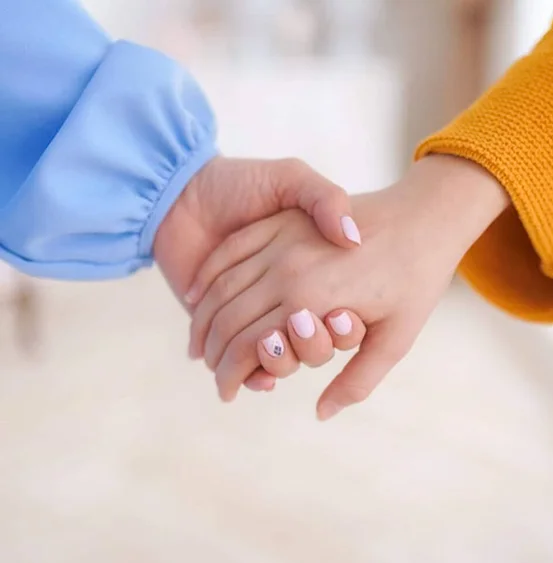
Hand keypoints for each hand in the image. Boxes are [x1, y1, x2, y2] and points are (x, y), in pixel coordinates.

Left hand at [153, 156, 360, 388]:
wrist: (184, 195)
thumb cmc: (240, 183)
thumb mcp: (291, 179)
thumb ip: (325, 198)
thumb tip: (351, 237)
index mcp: (311, 274)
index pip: (340, 316)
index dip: (346, 327)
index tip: (346, 317)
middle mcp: (287, 300)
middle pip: (311, 343)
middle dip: (313, 347)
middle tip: (303, 324)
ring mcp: (255, 317)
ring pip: (279, 358)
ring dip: (282, 363)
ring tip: (272, 345)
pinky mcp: (225, 331)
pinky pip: (246, 365)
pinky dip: (253, 375)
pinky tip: (258, 377)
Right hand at [187, 155, 509, 417]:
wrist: (424, 217)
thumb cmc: (415, 281)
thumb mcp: (396, 340)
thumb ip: (356, 381)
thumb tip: (321, 413)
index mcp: (310, 301)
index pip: (250, 346)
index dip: (232, 375)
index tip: (227, 392)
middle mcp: (287, 268)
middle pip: (228, 318)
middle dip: (212, 353)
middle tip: (211, 374)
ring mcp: (281, 239)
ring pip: (222, 286)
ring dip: (204, 319)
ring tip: (198, 344)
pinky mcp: (280, 220)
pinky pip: (231, 250)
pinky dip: (208, 276)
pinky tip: (196, 295)